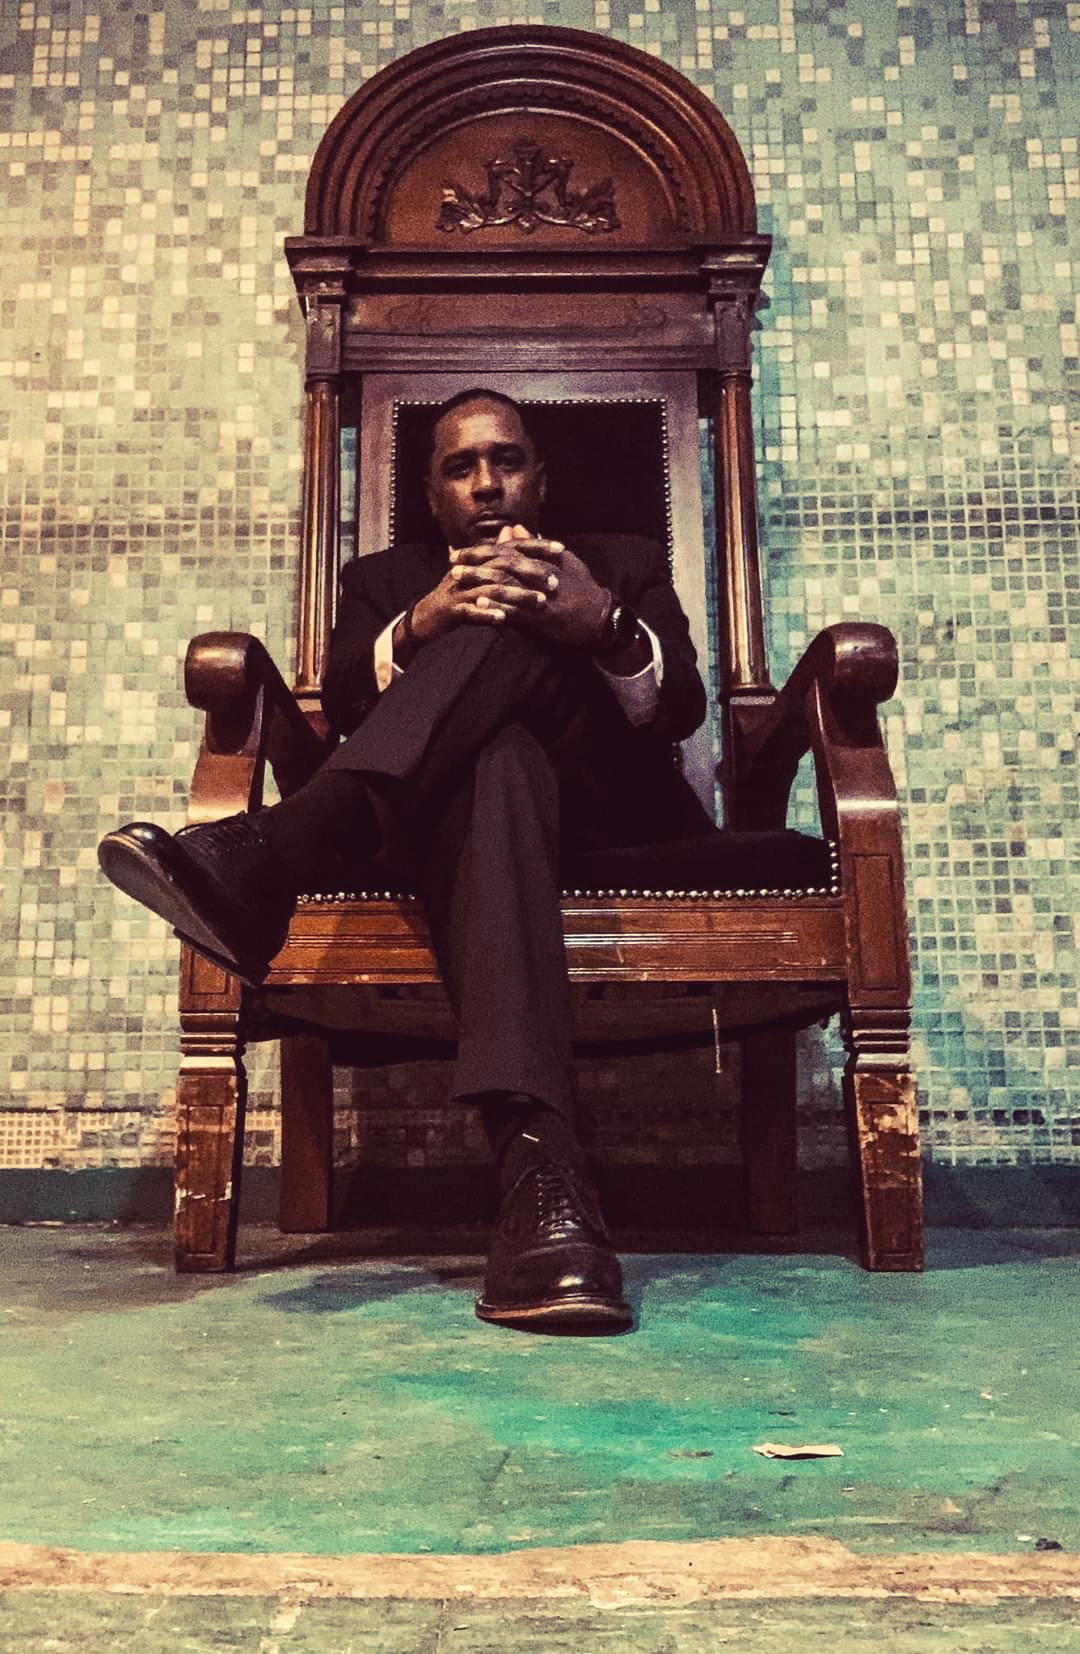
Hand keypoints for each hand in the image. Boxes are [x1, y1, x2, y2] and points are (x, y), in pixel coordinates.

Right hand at [404, 532, 546, 647]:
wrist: (427, 617)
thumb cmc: (458, 594)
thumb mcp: (478, 571)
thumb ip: (497, 552)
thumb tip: (512, 530)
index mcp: (480, 560)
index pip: (511, 547)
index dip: (536, 546)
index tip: (561, 549)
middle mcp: (471, 570)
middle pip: (504, 565)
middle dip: (531, 572)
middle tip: (555, 582)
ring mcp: (460, 590)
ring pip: (492, 589)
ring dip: (517, 596)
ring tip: (539, 602)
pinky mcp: (452, 610)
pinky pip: (470, 612)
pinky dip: (487, 615)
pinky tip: (504, 620)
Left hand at [449, 524, 609, 648]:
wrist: (601, 618)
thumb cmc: (582, 589)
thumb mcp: (563, 561)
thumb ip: (536, 545)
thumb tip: (515, 528)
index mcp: (545, 557)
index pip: (507, 548)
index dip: (481, 549)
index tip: (460, 551)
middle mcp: (542, 571)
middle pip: (503, 562)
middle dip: (475, 562)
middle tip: (452, 563)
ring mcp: (543, 593)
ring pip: (506, 583)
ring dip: (480, 581)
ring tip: (458, 582)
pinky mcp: (544, 615)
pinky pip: (517, 609)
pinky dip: (497, 605)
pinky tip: (480, 605)